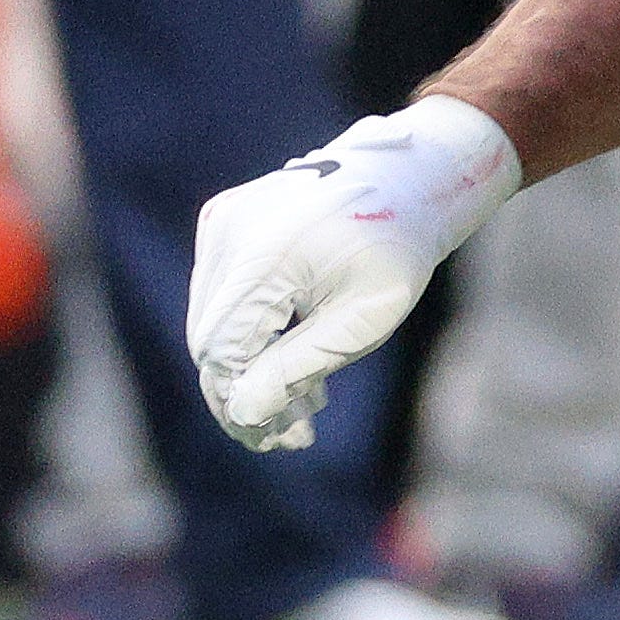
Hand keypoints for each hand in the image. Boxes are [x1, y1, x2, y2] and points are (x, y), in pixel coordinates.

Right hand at [185, 98, 521, 449]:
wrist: (408, 178)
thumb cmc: (398, 248)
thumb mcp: (364, 317)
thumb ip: (299, 365)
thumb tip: (243, 414)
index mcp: (266, 252)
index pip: (222, 349)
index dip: (240, 403)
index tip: (278, 442)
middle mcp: (231, 231)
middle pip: (211, 338)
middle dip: (247, 393)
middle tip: (293, 436)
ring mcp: (223, 223)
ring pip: (214, 320)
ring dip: (251, 369)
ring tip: (306, 406)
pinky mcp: (225, 222)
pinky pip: (222, 293)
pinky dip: (251, 333)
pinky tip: (295, 364)